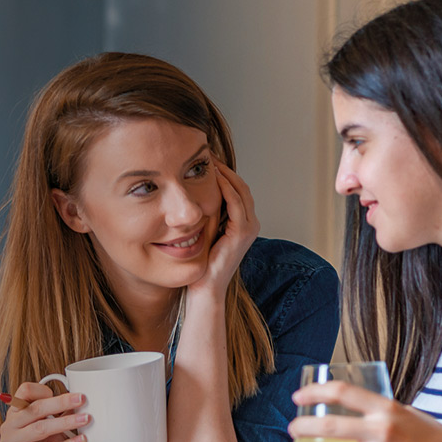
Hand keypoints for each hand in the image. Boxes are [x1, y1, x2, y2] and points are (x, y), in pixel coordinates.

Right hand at [0, 382, 87, 441]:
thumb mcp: (46, 434)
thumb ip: (56, 418)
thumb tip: (78, 404)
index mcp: (14, 415)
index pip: (24, 392)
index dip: (44, 390)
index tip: (65, 391)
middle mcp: (9, 427)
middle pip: (35, 408)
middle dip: (61, 402)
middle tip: (81, 399)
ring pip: (41, 428)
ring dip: (66, 422)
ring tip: (85, 418)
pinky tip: (80, 441)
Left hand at [187, 161, 258, 298]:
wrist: (204, 288)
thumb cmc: (200, 262)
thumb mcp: (203, 231)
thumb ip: (205, 213)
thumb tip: (190, 191)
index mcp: (243, 222)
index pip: (236, 188)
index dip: (223, 171)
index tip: (205, 158)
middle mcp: (250, 223)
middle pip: (241, 185)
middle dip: (224, 168)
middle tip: (207, 152)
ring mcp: (249, 228)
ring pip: (241, 190)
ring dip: (225, 173)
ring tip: (209, 159)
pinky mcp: (242, 233)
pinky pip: (236, 203)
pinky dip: (226, 187)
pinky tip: (213, 176)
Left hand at [287, 381, 441, 441]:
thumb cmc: (433, 438)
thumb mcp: (408, 413)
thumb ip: (381, 410)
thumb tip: (354, 404)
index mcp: (386, 408)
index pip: (341, 392)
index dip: (314, 392)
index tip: (298, 397)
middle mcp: (382, 430)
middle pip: (329, 426)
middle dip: (302, 428)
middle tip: (291, 431)